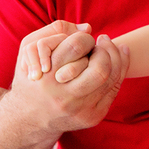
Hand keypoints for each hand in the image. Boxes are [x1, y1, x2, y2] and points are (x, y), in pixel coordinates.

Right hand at [10, 20, 128, 134]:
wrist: (30, 119)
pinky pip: (115, 89)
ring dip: (115, 57)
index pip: (77, 46)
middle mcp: (64, 97)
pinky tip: (120, 56)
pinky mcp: (93, 116)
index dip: (85, 38)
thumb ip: (54, 33)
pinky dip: (120, 69)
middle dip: (105, 51)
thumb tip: (88, 28)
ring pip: (111, 78)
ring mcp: (80, 109)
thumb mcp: (29, 53)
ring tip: (108, 48)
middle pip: (100, 67)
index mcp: (47, 78)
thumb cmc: (31, 79)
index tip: (84, 39)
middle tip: (101, 43)